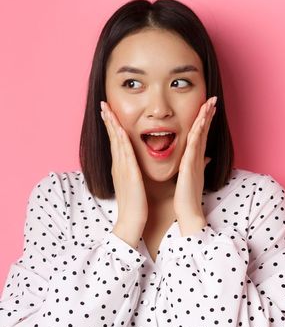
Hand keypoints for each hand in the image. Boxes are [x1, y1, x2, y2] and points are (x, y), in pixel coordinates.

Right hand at [100, 101, 148, 244]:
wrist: (131, 222)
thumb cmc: (136, 205)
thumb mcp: (136, 184)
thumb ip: (137, 172)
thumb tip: (138, 166)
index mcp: (122, 167)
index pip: (116, 142)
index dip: (112, 127)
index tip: (109, 112)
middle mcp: (119, 166)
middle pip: (112, 138)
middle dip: (108, 120)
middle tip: (103, 104)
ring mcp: (122, 169)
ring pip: (116, 142)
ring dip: (112, 125)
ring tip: (107, 109)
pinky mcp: (129, 174)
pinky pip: (125, 153)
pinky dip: (121, 140)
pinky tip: (119, 129)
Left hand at [174, 96, 216, 234]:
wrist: (189, 212)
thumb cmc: (188, 197)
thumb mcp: (194, 177)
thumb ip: (200, 165)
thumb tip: (207, 158)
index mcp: (196, 159)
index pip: (202, 135)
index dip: (206, 120)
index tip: (209, 107)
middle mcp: (198, 157)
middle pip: (204, 131)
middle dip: (208, 114)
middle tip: (213, 99)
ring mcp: (195, 160)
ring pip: (201, 134)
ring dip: (205, 119)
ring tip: (209, 104)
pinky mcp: (190, 165)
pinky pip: (194, 145)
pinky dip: (197, 132)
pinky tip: (199, 123)